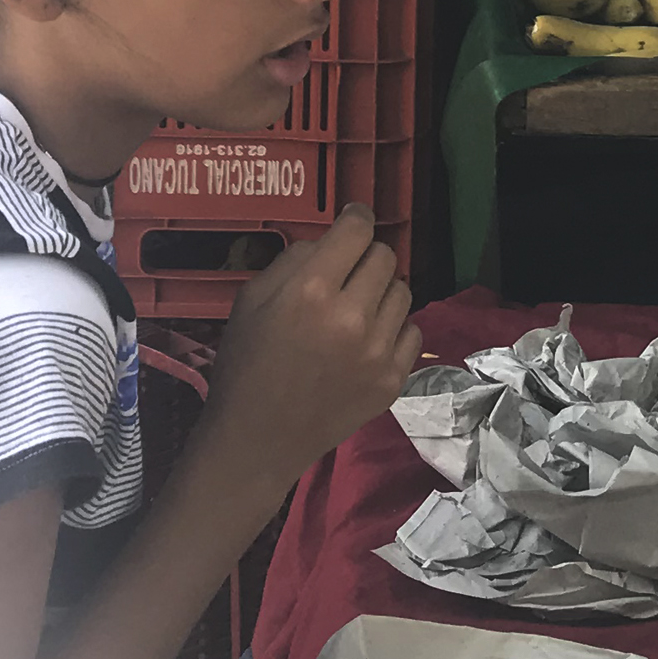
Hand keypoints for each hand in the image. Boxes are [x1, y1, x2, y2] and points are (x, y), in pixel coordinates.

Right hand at [205, 204, 421, 486]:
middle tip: (346, 273)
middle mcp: (352, 316)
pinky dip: (393, 328)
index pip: (357, 230)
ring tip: (354, 309)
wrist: (258, 439)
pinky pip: (412, 330)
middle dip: (364, 257)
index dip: (355, 218)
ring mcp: (378, 350)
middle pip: (385, 257)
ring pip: (402, 290)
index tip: (351, 221)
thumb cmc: (246, 365)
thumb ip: (294, 261)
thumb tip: (331, 240)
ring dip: (380, 291)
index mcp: (311, 291)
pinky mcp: (393, 379)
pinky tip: (367, 340)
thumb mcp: (251, 300)